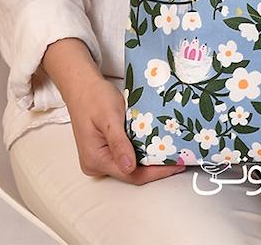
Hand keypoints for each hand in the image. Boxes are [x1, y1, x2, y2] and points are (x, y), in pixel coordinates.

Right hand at [65, 71, 185, 183]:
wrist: (82, 86)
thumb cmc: (94, 97)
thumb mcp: (109, 117)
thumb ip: (119, 142)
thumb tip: (129, 167)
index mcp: (95, 159)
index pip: (131, 174)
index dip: (156, 172)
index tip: (175, 165)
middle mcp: (96, 164)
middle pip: (131, 173)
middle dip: (154, 167)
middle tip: (178, 158)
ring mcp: (98, 159)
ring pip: (129, 166)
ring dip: (148, 159)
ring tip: (170, 152)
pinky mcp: (103, 151)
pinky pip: (125, 156)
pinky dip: (140, 152)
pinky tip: (153, 145)